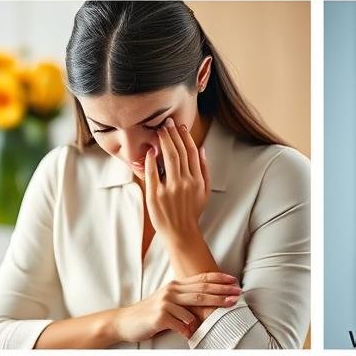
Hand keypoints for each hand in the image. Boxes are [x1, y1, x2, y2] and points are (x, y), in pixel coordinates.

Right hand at [113, 273, 241, 342]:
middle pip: (201, 290)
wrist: (127, 321)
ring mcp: (165, 303)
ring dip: (210, 309)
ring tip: (224, 312)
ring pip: (193, 305)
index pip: (201, 279)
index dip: (218, 279)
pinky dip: (188, 330)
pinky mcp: (160, 316)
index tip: (233, 281)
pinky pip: (181, 324)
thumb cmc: (151, 313)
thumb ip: (185, 298)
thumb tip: (208, 302)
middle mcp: (171, 291)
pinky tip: (191, 334)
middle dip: (222, 292)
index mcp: (175, 285)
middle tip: (237, 294)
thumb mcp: (168, 300)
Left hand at [145, 118, 208, 244]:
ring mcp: (169, 189)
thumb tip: (202, 149)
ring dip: (164, 142)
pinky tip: (150, 151)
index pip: (191, 152)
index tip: (180, 126)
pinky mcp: (155, 195)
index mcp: (197, 180)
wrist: (181, 233)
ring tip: (160, 131)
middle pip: (179, 152)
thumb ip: (204, 169)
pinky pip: (152, 173)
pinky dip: (151, 160)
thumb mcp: (205, 191)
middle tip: (166, 122)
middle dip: (172, 134)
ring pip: (168, 158)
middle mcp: (184, 182)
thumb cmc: (192, 211)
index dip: (185, 137)